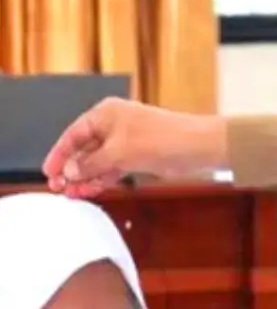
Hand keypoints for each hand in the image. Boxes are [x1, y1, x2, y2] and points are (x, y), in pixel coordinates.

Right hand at [42, 98, 225, 197]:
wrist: (195, 147)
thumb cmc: (160, 139)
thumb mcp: (118, 152)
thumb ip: (91, 163)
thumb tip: (71, 172)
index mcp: (105, 114)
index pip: (73, 134)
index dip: (59, 154)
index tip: (49, 172)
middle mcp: (113, 125)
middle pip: (84, 149)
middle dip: (71, 169)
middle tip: (58, 188)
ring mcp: (125, 142)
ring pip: (98, 161)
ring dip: (85, 178)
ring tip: (71, 195)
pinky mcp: (136, 157)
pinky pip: (112, 169)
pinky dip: (101, 179)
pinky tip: (89, 191)